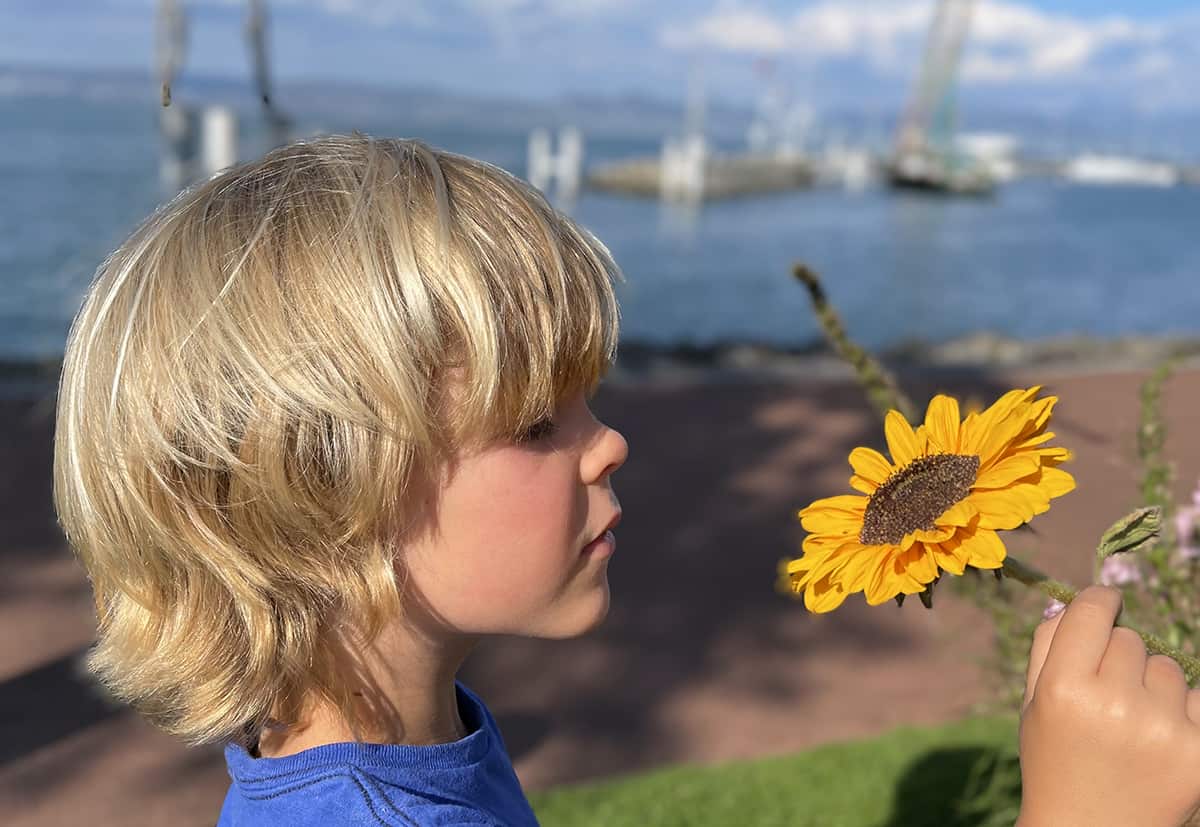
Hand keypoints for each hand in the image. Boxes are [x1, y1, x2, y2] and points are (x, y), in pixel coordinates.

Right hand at [1017, 586, 1199, 826]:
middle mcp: (1114, 704)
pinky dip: (1182, 710)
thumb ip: (1047, 645)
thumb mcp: (1033, 702)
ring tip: (1132, 724)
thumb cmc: (1055, 758)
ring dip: (1152, 685)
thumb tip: (1078, 600)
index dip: (1100, 601)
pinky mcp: (1199, 751)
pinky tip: (1160, 737)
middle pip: (1130, 639)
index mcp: (1063, 687)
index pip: (1093, 610)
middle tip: (1104, 696)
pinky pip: (1199, 697)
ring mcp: (1161, 728)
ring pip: (1167, 666)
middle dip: (1118, 657)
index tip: (1105, 604)